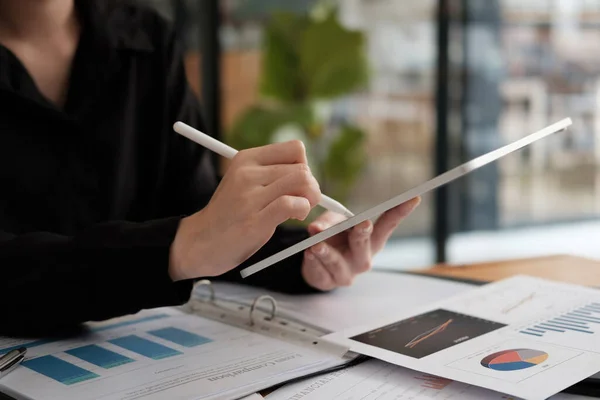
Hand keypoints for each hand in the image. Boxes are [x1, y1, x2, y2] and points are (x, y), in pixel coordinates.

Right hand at [169, 140, 320, 280]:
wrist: (201, 241)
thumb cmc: (230, 213)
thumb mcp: (244, 182)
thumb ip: (272, 173)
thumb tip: (309, 175)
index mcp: (247, 159)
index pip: (295, 148)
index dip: (304, 166)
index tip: (296, 184)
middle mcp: (247, 173)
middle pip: (302, 167)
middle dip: (311, 186)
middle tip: (301, 201)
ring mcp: (250, 196)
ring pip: (302, 181)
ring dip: (310, 197)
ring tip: (299, 210)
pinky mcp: (255, 220)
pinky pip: (292, 204)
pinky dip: (302, 210)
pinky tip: (294, 217)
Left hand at [301, 197, 420, 290]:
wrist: (316, 264)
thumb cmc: (332, 239)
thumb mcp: (333, 223)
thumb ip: (328, 222)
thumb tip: (317, 228)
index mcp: (372, 240)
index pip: (388, 225)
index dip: (400, 212)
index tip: (413, 198)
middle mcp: (363, 257)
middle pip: (365, 244)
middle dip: (363, 233)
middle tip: (362, 223)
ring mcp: (347, 273)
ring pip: (337, 262)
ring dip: (327, 252)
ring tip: (316, 245)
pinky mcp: (329, 282)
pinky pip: (321, 272)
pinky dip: (313, 262)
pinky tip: (309, 254)